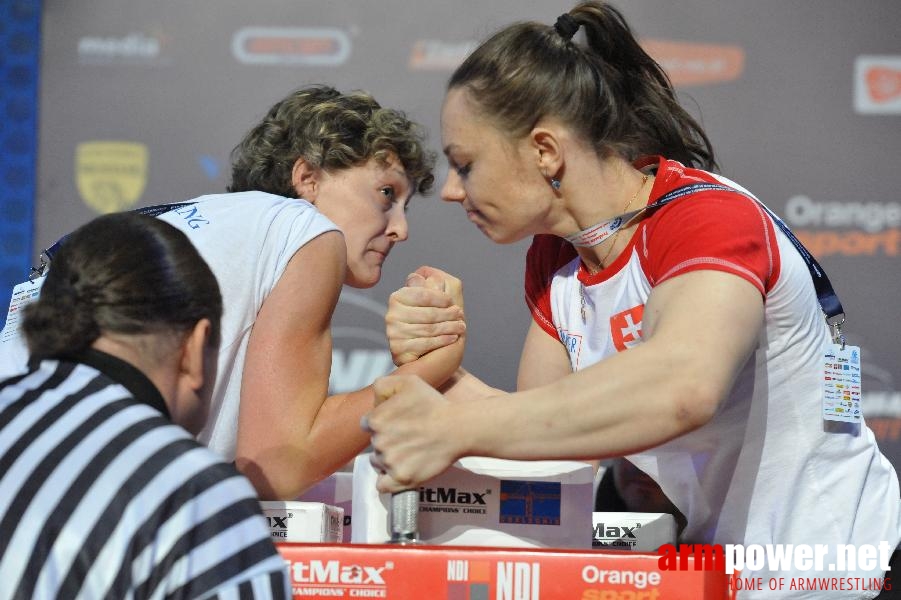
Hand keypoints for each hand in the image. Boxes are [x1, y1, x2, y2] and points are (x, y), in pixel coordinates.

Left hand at [362, 375, 463, 492]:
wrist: (457, 428)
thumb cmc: (434, 405)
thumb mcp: (408, 381)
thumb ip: (382, 385)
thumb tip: (374, 402)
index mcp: (376, 419)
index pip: (368, 424)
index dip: (382, 423)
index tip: (396, 423)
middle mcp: (379, 442)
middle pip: (374, 444)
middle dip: (387, 440)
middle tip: (408, 436)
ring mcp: (390, 462)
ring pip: (378, 463)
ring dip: (388, 459)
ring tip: (408, 452)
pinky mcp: (402, 478)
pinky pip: (382, 485)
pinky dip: (388, 480)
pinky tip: (400, 471)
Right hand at [386, 266, 464, 365]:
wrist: (433, 357)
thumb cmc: (437, 325)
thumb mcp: (438, 301)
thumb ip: (434, 284)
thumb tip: (425, 273)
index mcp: (399, 297)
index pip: (422, 294)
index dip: (441, 298)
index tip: (453, 302)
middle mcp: (391, 314)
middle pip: (426, 312)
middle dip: (447, 314)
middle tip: (461, 316)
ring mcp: (393, 332)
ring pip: (427, 328)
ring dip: (449, 327)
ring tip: (460, 327)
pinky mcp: (397, 349)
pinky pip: (423, 343)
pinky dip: (441, 340)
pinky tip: (452, 338)